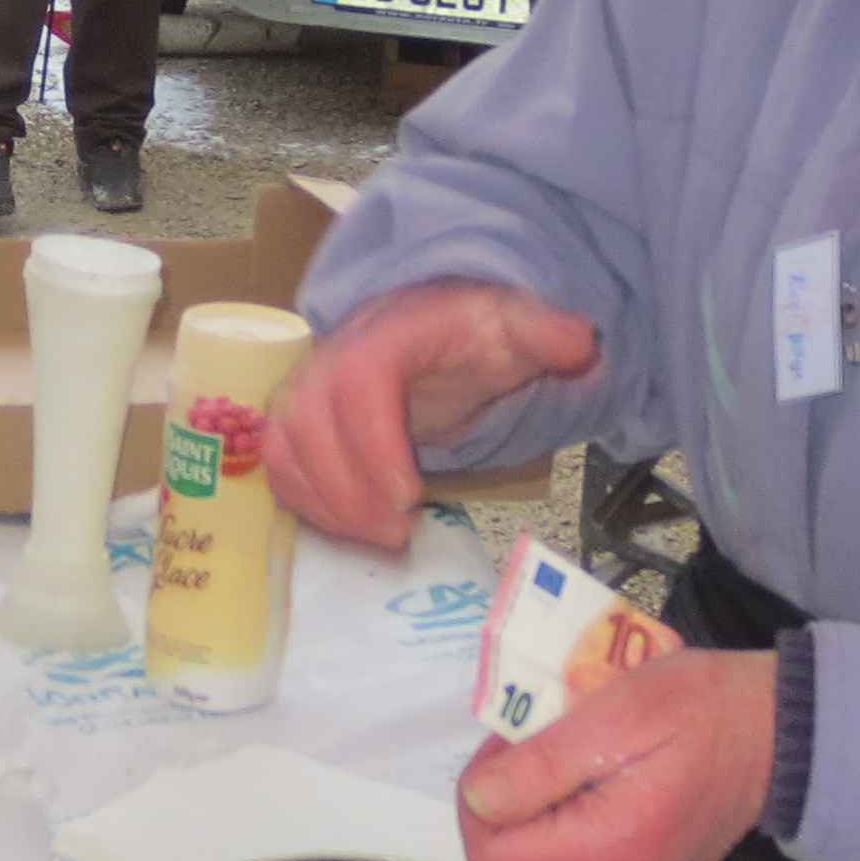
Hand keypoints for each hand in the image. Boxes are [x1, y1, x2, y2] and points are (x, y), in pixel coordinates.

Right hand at [272, 281, 603, 546]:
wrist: (434, 322)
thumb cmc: (473, 332)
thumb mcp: (514, 326)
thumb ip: (544, 332)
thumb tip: (579, 342)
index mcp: (389, 332)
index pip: (360, 377)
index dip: (373, 440)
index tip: (410, 495)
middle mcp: (333, 354)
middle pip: (308, 418)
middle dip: (347, 488)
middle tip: (399, 533)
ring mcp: (307, 385)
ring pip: (284, 445)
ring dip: (324, 501)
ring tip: (381, 538)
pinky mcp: (297, 418)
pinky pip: (280, 463)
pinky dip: (307, 502)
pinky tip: (352, 529)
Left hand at [454, 642, 784, 860]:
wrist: (786, 734)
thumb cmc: (702, 706)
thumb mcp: (618, 713)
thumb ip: (542, 764)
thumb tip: (476, 801)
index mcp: (610, 849)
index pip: (493, 860)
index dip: (479, 804)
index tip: (508, 748)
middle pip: (517, 860)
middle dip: (513, 798)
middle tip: (546, 736)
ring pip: (545, 859)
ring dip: (544, 805)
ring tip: (581, 752)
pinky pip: (580, 860)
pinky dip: (574, 818)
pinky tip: (603, 777)